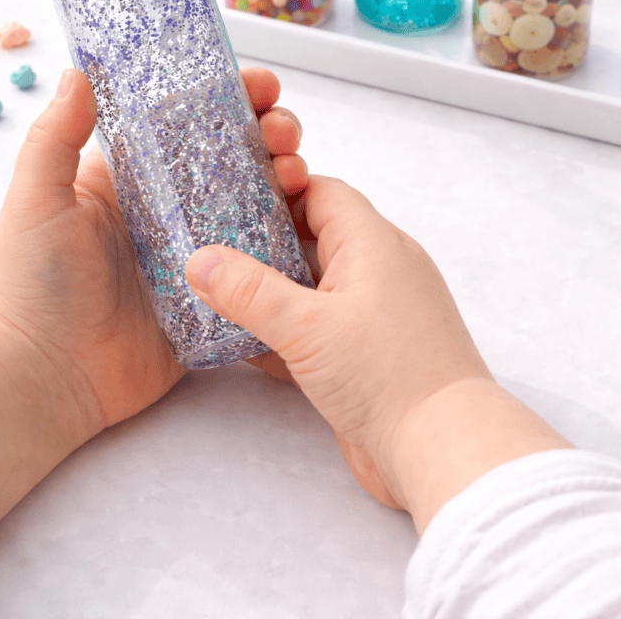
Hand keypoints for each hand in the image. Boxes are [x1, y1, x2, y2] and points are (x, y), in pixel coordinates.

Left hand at [0, 66, 306, 555]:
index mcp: (136, 177)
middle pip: (237, 156)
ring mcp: (200, 249)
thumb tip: (80, 71)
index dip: (230, 97)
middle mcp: (173, 207)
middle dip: (271, 132)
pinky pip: (264, 259)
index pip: (191, 122)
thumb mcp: (39, 200)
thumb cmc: (36, 284)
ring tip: (296, 173)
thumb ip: (55, 137)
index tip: (259, 84)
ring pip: (260, 201)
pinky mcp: (220, 293)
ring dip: (288, 177)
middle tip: (284, 133)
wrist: (52, 375)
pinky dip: (290, 238)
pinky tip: (305, 224)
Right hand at [185, 177, 571, 531]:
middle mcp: (379, 269)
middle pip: (315, 237)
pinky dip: (287, 329)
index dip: (277, 191)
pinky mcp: (369, 354)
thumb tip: (199, 260)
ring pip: (315, 285)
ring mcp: (376, 313)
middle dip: (265, 241)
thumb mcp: (306, 327)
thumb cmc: (387, 376)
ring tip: (219, 292)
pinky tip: (246, 342)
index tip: (230, 199)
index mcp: (373, 243)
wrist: (443, 451)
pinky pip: (321, 327)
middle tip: (213, 246)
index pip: (321, 193)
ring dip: (273, 289)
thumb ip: (248, 291)